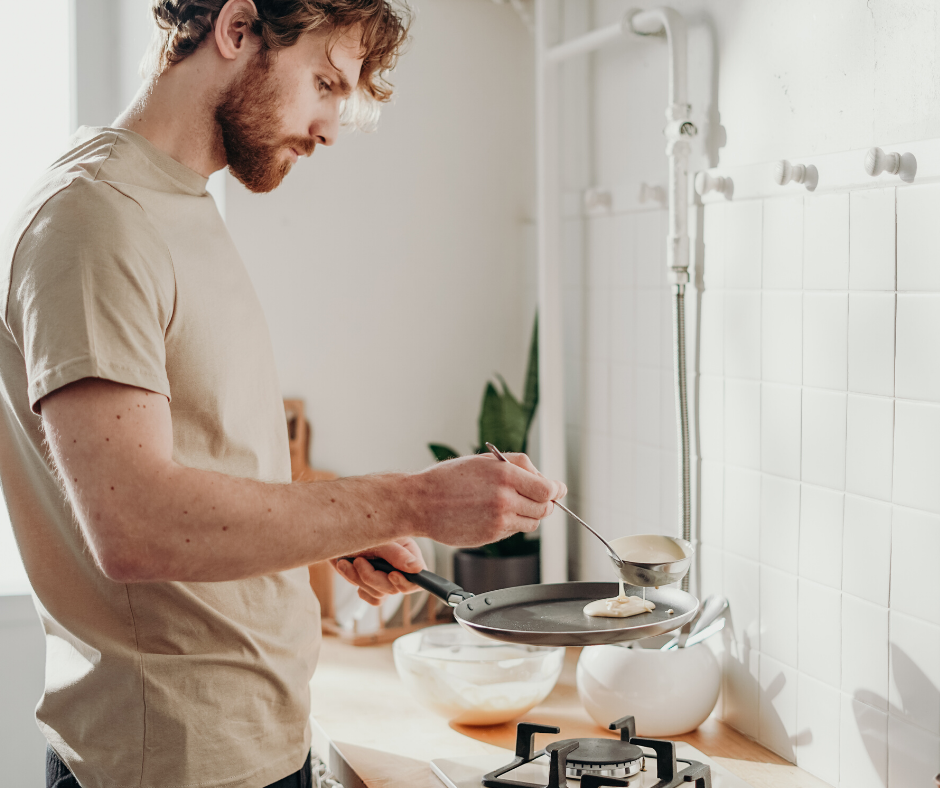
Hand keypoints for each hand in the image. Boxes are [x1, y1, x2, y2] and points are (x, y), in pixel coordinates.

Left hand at [331, 538, 426, 605]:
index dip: (406, 581)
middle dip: (373, 578)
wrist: (332, 533)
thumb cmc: (356, 529)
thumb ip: (397, 555)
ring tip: (345, 562)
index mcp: (408, 552)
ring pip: (381, 594)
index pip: (418, 577)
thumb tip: (418, 569)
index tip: (391, 575)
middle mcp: (400, 566)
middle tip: (359, 561)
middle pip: (395, 588)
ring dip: (359, 580)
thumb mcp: (378, 540)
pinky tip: (349, 570)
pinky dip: (359, 587)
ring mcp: (386, 577)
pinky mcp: (373, 585)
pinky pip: (373, 599)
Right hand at [409, 452, 566, 547]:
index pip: (548, 489)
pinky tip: (492, 514)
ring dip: (528, 514)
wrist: (420, 503)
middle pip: (544, 508)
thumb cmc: (448, 479)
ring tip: (509, 504)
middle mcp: (505, 499)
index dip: (555, 490)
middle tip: (534, 496)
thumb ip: (517, 465)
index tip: (557, 489)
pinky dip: (510, 524)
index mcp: (506, 475)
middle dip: (544, 503)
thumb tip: (544, 477)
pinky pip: (513, 531)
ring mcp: (498, 521)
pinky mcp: (491, 536)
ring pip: (532, 522)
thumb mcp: (484, 460)